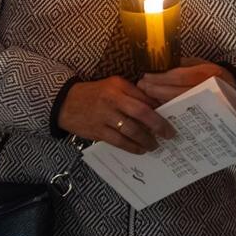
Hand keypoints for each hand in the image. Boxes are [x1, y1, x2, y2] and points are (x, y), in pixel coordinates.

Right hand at [57, 76, 175, 154]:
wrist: (64, 102)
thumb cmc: (93, 94)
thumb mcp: (112, 86)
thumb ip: (132, 93)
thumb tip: (156, 107)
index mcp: (118, 86)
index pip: (144, 97)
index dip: (159, 109)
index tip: (171, 118)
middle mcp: (112, 100)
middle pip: (141, 113)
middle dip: (158, 125)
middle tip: (169, 134)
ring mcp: (104, 116)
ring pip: (132, 130)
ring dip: (147, 140)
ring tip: (155, 145)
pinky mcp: (98, 131)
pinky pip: (119, 141)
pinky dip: (132, 147)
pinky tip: (140, 150)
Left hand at [137, 57, 235, 105]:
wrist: (234, 89)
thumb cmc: (211, 73)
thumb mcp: (199, 63)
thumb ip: (182, 65)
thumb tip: (158, 68)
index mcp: (209, 72)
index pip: (180, 76)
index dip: (161, 78)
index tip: (145, 78)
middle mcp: (211, 89)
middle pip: (179, 93)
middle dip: (157, 91)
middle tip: (142, 89)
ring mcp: (211, 104)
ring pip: (181, 105)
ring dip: (161, 102)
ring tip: (147, 98)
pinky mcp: (209, 115)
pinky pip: (186, 114)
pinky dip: (170, 111)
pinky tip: (159, 108)